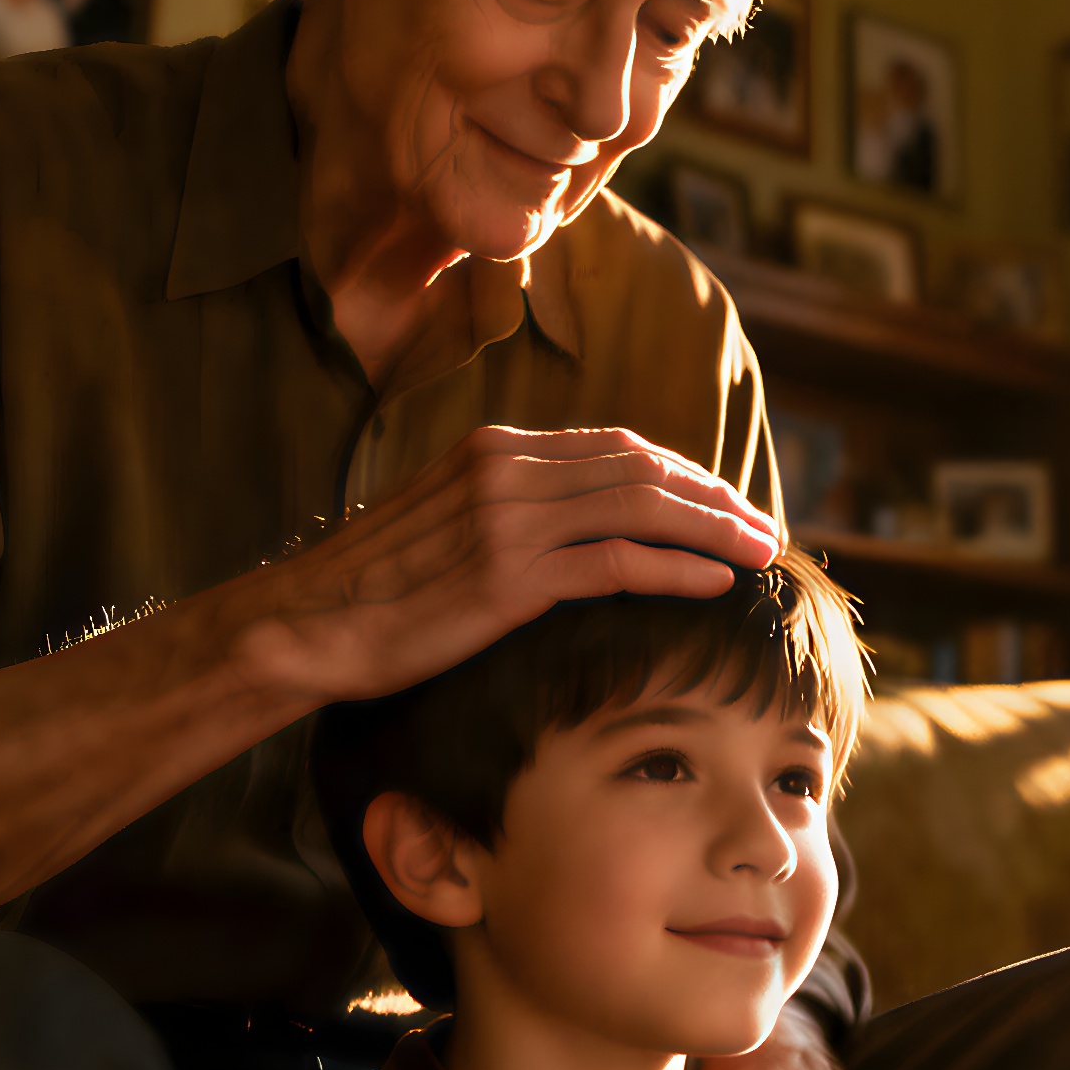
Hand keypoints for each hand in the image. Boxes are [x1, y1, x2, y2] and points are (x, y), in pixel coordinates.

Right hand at [229, 425, 780, 704]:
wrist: (308, 623)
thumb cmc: (376, 588)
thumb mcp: (447, 521)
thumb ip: (511, 507)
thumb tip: (575, 522)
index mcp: (497, 450)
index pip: (617, 447)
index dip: (683, 474)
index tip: (724, 502)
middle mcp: (507, 470)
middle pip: (642, 469)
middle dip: (713, 498)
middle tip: (762, 528)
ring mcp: (508, 520)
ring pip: (641, 508)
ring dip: (712, 530)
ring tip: (758, 553)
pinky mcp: (507, 577)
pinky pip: (616, 563)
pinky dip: (676, 568)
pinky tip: (715, 583)